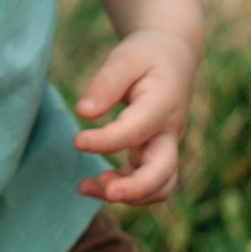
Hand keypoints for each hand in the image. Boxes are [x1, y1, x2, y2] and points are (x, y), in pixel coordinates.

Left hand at [72, 26, 198, 204]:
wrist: (173, 57)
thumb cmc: (145, 56)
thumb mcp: (125, 58)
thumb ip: (105, 84)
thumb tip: (83, 113)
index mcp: (162, 104)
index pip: (136, 131)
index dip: (107, 141)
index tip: (77, 142)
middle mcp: (169, 133)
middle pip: (164, 173)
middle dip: (136, 188)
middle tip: (105, 191)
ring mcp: (165, 147)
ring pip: (159, 186)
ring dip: (127, 196)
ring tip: (85, 187)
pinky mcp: (156, 155)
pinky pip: (147, 184)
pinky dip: (123, 189)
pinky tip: (92, 184)